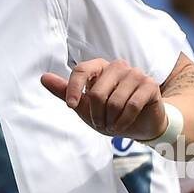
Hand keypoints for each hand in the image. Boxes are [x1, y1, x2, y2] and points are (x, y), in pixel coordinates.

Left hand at [41, 59, 166, 139]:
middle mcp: (118, 66)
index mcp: (100, 67)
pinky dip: (124, 121)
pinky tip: (123, 125)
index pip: (82, 70)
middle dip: (96, 115)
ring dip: (111, 121)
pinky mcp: (150, 85)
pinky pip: (132, 105)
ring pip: (114, 101)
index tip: (71, 106)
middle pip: (97, 93)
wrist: (140, 126)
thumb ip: (65, 91)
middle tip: (101, 123)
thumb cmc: (111, 113)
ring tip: (113, 125)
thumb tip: (43, 77)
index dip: (74, 89)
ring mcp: (136, 74)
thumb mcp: (84, 106)